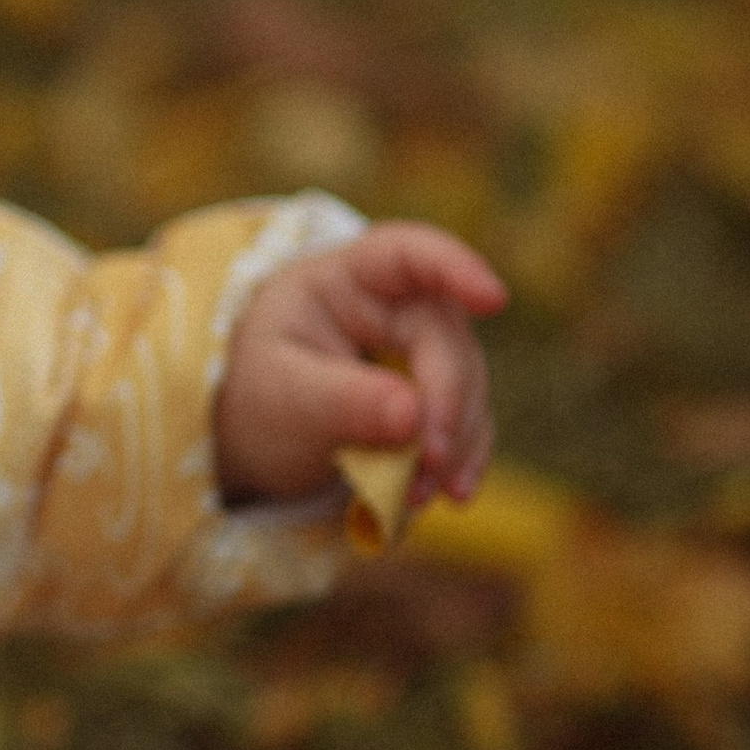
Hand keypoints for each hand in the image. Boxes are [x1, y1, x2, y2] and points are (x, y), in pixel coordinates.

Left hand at [214, 223, 505, 511]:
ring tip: (418, 496)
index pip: (408, 253)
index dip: (456, 267)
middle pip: (446, 340)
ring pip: (468, 387)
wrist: (256, 431)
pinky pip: (466, 424)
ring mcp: (423, 351)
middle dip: (445, 405)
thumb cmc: (259, 392)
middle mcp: (396, 306)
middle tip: (427, 465)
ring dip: (455, 444)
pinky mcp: (437, 398)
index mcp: (346, 279)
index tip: (494, 299)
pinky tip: (450, 496)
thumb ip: (342, 401)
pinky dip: (461, 460)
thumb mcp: (283, 395)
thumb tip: (413, 416)